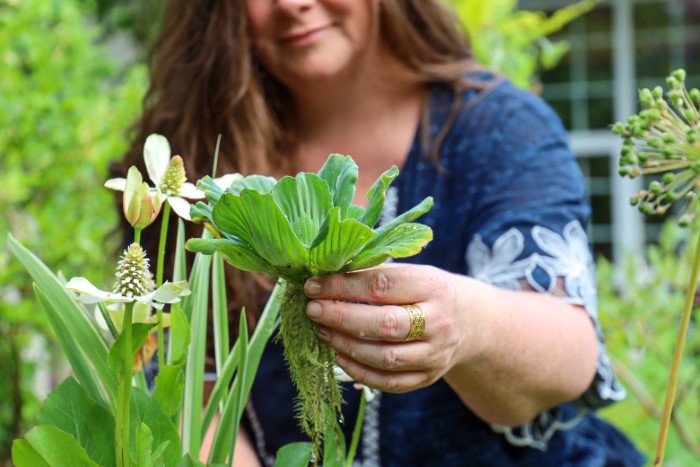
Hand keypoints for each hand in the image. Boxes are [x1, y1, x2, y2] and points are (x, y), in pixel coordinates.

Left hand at [303, 263, 469, 393]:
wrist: (468, 322)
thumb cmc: (426, 291)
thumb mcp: (411, 272)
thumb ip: (373, 273)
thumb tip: (324, 277)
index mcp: (432, 285)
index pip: (382, 285)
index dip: (343, 286)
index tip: (313, 285)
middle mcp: (438, 321)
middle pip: (385, 324)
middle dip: (342, 317)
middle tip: (313, 310)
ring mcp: (435, 353)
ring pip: (385, 357)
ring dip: (346, 345)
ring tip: (321, 331)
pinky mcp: (428, 377)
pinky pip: (389, 382)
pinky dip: (359, 372)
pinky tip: (338, 356)